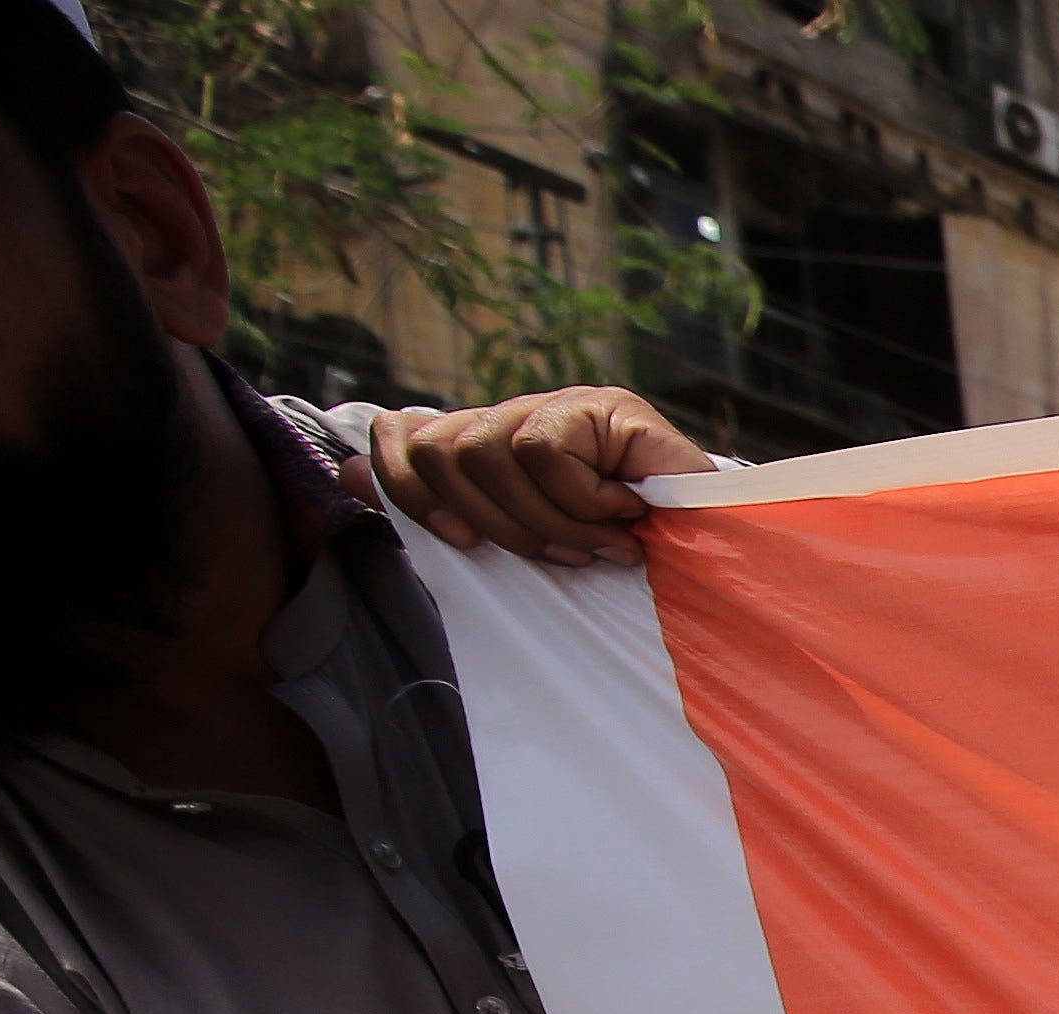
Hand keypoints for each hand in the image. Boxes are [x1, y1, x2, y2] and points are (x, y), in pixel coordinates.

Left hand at [362, 388, 714, 564]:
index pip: (407, 437)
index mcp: (492, 442)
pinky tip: (625, 515)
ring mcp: (564, 404)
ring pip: (488, 452)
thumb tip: (340, 471)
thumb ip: (436, 502)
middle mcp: (521, 413)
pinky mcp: (606, 405)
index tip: (456, 541)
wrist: (718, 563)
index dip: (411, 491)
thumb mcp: (516, 540)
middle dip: (495, 522)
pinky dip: (581, 500)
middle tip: (559, 555)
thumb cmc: (620, 564)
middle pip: (443, 450)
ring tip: (598, 543)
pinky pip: (543, 451)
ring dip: (547, 520)